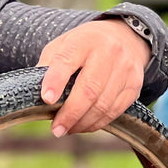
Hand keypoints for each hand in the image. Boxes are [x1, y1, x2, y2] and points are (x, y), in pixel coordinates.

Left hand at [38, 19, 150, 135]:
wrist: (125, 37)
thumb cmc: (85, 45)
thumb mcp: (64, 44)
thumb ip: (48, 65)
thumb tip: (33, 92)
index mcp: (84, 40)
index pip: (67, 60)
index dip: (56, 81)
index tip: (46, 99)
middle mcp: (108, 52)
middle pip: (89, 89)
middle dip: (70, 114)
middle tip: (56, 129)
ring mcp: (124, 69)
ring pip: (103, 104)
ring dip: (83, 123)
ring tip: (67, 129)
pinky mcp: (134, 85)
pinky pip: (115, 111)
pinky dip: (97, 123)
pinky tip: (84, 126)